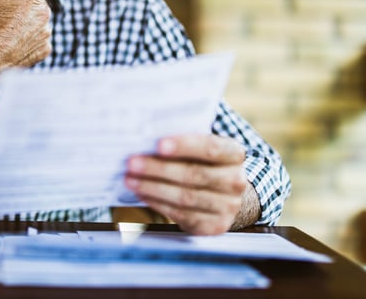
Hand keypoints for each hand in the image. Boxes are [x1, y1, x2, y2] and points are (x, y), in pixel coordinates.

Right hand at [0, 0, 62, 129]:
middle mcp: (44, 13)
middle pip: (40, 0)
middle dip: (28, 2)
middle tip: (10, 7)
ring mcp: (46, 33)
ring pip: (40, 21)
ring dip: (29, 22)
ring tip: (9, 28)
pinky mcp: (45, 50)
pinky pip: (40, 40)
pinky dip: (30, 40)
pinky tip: (14, 42)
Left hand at [124, 134, 252, 234]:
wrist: (225, 194)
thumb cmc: (204, 163)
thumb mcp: (201, 148)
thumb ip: (182, 143)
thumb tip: (146, 140)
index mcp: (234, 153)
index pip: (210, 148)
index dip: (184, 146)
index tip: (158, 144)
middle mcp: (236, 181)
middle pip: (194, 174)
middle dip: (158, 169)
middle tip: (131, 163)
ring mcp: (228, 206)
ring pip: (185, 197)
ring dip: (152, 188)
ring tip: (130, 179)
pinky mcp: (215, 225)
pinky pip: (182, 215)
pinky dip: (158, 204)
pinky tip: (142, 194)